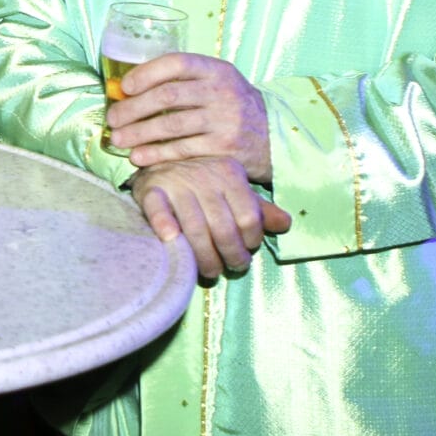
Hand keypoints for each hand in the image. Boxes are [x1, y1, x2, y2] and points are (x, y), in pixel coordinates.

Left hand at [108, 52, 271, 183]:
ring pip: (172, 126)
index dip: (146, 73)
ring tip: (118, 139)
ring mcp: (225, 120)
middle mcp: (222, 92)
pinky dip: (156, 154)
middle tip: (112, 118)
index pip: (176, 63)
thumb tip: (127, 88)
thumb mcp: (215, 82)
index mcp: (216, 69)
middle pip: (168, 96)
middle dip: (133, 108)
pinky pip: (183, 150)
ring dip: (139, 133)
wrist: (273, 136)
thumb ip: (182, 80)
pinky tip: (138, 157)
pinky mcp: (226, 148)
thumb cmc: (230, 106)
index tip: (124, 87)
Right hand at [130, 156, 290, 279]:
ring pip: (195, 227)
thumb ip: (258, 209)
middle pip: (224, 227)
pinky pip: (159, 210)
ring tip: (209, 272)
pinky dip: (165, 226)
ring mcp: (175, 182)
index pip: (249, 217)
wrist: (154, 164)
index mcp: (229, 173)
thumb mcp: (232, 191)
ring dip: (204, 256)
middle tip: (229, 268)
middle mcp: (204, 174)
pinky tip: (171, 241)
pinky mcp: (150, 189)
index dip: (251, 242)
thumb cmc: (200, 186)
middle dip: (230, 255)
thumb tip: (286, 224)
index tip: (246, 251)